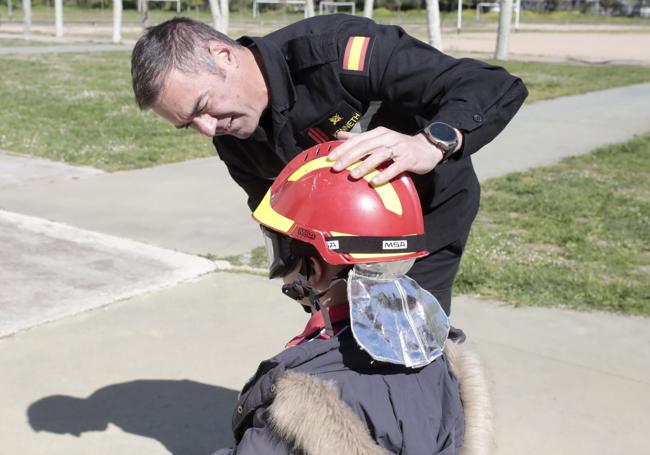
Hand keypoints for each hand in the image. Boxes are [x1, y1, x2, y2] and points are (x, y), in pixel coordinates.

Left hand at [329, 127, 445, 185]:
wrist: (427, 148)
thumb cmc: (400, 146)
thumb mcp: (380, 138)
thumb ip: (360, 138)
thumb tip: (340, 135)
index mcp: (379, 133)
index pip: (358, 139)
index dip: (343, 148)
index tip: (330, 157)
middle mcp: (388, 138)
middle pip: (366, 146)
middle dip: (349, 157)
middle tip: (336, 167)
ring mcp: (399, 148)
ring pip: (379, 155)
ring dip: (365, 165)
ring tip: (353, 175)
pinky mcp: (409, 159)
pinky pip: (395, 167)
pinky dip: (385, 174)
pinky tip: (375, 181)